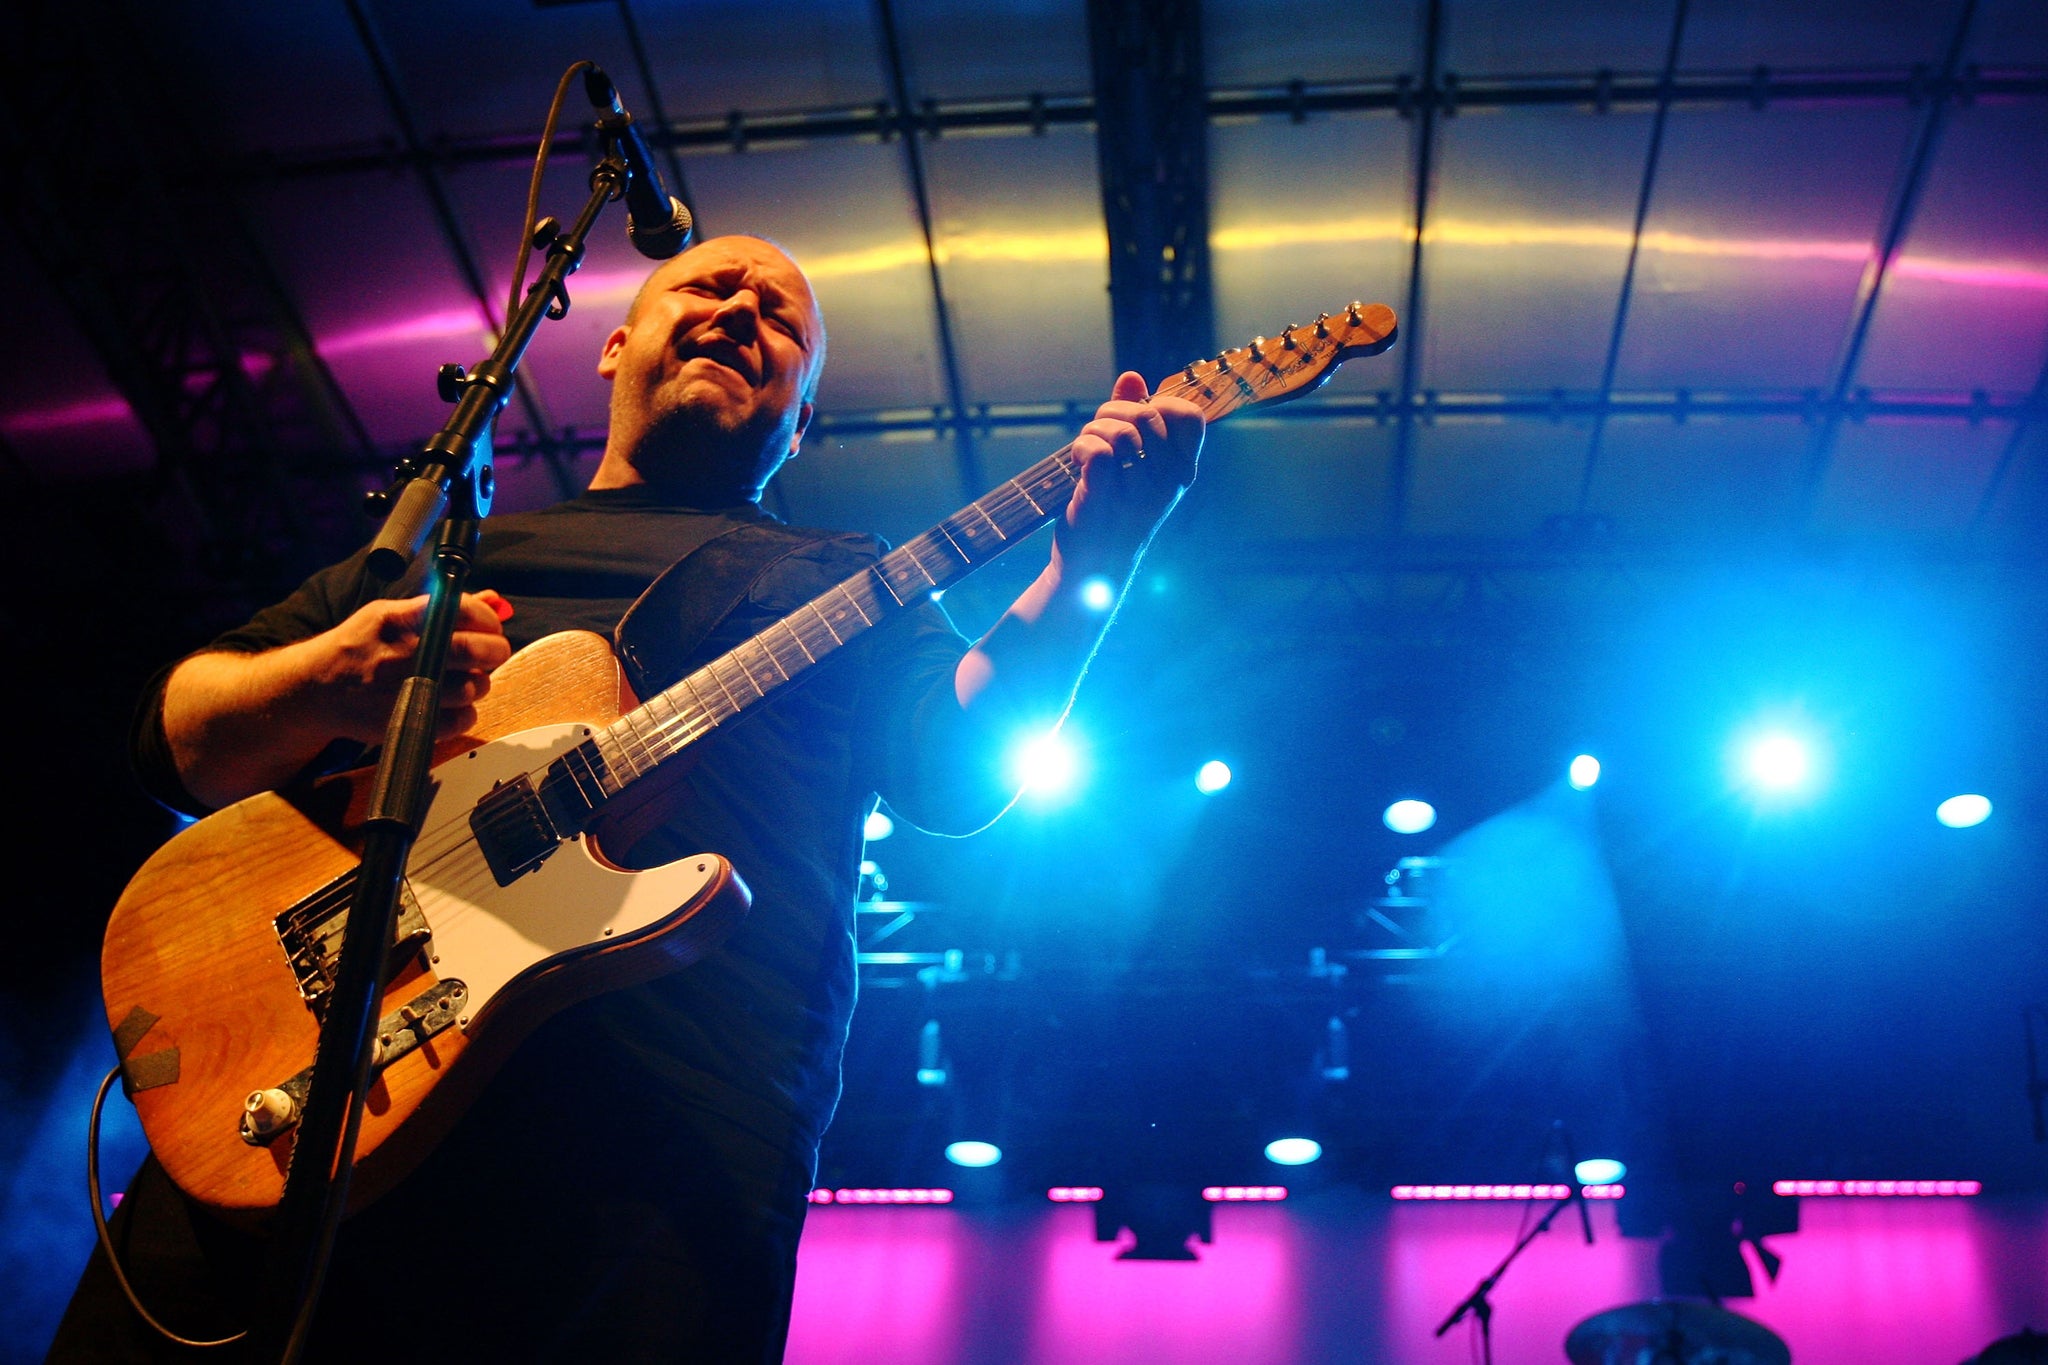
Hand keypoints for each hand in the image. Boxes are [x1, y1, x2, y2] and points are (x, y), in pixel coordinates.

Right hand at [305, 590, 513, 743]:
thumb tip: (493, 600)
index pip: (463, 610)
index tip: (490, 626)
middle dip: (494, 650)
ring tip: (465, 679)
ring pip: (473, 687)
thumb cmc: (359, 647)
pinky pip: (462, 719)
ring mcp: (407, 689)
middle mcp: (404, 653)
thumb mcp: (391, 615)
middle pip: (475, 650)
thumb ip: (443, 607)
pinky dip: (467, 712)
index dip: (487, 619)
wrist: (316, 688)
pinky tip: (451, 703)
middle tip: (492, 652)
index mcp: (400, 621)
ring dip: (479, 683)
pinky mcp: (408, 721)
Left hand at [1060, 372, 1201, 572]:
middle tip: (1097, 433)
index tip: (1137, 420)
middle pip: (1147, 414)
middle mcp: (1167, 481)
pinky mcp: (1107, 498)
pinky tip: (1078, 461)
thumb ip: (1133, 415)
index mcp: (1182, 471)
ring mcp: (1139, 492)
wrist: (1092, 565)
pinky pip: (1099, 450)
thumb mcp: (1133, 462)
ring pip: (1120, 431)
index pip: (1190, 416)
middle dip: (1112, 412)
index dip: (1161, 403)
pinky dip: (1082, 446)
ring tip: (1086, 450)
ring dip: (1093, 431)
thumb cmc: (1114, 508)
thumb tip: (1132, 377)